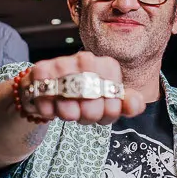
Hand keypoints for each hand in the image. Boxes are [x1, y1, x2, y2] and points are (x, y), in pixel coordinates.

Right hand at [20, 52, 144, 124]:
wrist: (50, 84)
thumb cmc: (84, 91)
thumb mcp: (109, 98)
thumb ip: (128, 103)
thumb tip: (136, 105)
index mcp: (107, 65)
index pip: (114, 102)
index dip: (108, 113)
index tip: (102, 110)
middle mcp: (86, 60)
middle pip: (93, 108)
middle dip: (88, 117)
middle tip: (82, 111)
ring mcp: (62, 64)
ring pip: (70, 109)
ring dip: (68, 115)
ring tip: (68, 108)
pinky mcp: (40, 72)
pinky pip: (47, 106)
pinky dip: (49, 112)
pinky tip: (52, 104)